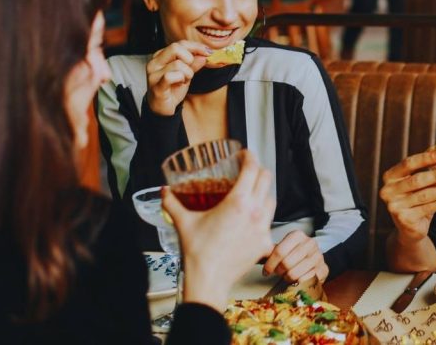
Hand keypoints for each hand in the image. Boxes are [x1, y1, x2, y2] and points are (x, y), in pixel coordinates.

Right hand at [145, 40, 209, 114]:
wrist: (162, 107)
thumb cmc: (172, 88)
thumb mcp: (186, 73)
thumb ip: (194, 63)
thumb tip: (204, 54)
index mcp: (161, 55)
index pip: (180, 43)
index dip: (196, 47)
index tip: (208, 52)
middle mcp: (155, 62)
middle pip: (175, 47)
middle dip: (190, 58)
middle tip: (191, 70)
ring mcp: (153, 74)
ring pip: (177, 64)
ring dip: (187, 73)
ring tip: (184, 80)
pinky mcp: (156, 85)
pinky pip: (171, 76)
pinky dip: (180, 79)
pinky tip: (179, 84)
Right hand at [163, 151, 275, 311]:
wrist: (209, 281)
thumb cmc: (198, 253)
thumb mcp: (183, 222)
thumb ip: (172, 203)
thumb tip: (163, 191)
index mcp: (238, 202)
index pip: (252, 169)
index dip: (250, 157)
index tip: (245, 154)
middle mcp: (255, 212)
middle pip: (266, 180)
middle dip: (258, 170)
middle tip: (248, 170)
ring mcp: (263, 228)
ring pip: (271, 200)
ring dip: (263, 192)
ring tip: (252, 192)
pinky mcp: (265, 243)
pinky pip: (270, 223)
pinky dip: (263, 216)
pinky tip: (252, 219)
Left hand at [263, 230, 328, 284]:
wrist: (313, 261)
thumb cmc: (293, 255)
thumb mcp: (282, 249)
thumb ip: (269, 250)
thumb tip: (254, 252)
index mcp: (297, 235)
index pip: (279, 251)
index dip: (270, 264)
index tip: (265, 272)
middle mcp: (310, 243)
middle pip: (286, 263)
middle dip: (278, 272)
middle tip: (277, 273)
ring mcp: (318, 256)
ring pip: (294, 273)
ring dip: (287, 278)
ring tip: (286, 276)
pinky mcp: (324, 269)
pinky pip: (305, 280)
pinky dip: (297, 283)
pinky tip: (296, 280)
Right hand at [379, 150, 435, 242]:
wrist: (409, 228)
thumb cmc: (415, 199)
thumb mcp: (417, 182)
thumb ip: (426, 169)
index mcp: (390, 177)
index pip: (408, 163)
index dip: (425, 158)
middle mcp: (388, 191)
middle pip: (416, 180)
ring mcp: (394, 206)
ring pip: (424, 195)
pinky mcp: (404, 219)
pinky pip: (428, 208)